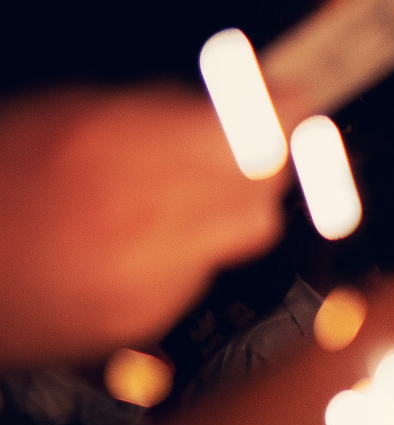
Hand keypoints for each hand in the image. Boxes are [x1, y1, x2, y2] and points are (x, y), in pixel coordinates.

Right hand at [0, 87, 284, 367]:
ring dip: (224, 209)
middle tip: (242, 145)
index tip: (296, 102)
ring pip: (238, 239)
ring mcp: (150, 281)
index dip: (285, 116)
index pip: (256, 135)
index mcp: (123, 154)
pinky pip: (197, 276)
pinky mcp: (142, 322)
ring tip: (168, 190)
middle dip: (260, 166)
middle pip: (262, 194)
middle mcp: (149, 223)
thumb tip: (237, 102)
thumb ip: (160, 109)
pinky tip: (134, 238)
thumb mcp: (66, 112)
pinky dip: (186, 251)